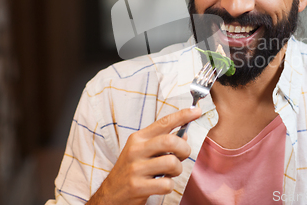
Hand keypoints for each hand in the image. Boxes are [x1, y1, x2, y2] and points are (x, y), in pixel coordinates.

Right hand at [87, 107, 201, 204]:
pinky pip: (166, 184)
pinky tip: (160, 185)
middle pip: (170, 141)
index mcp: (138, 139)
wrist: (110, 195)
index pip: (164, 122)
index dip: (182, 115)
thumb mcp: (142, 152)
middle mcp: (136, 150)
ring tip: (170, 173)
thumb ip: (162, 142)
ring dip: (177, 170)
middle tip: (183, 156)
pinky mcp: (137, 186)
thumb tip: (184, 135)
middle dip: (184, 149)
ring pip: (171, 163)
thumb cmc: (131, 170)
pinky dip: (169, 186)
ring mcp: (135, 169)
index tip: (196, 111)